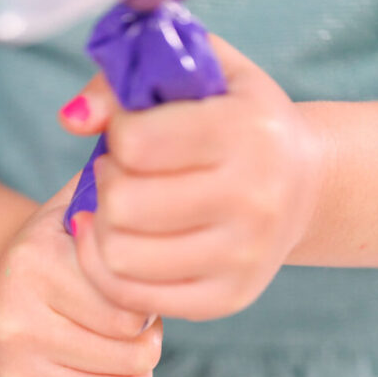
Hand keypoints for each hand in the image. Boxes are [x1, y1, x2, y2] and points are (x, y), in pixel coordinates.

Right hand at [0, 179, 162, 376]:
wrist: (6, 285)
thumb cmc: (66, 251)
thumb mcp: (84, 206)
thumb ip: (116, 185)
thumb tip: (129, 153)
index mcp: (34, 266)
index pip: (131, 309)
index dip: (145, 303)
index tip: (126, 289)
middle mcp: (15, 324)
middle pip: (135, 358)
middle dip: (145, 341)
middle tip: (123, 326)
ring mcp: (14, 375)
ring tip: (114, 351)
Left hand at [59, 37, 323, 319]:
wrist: (304, 185)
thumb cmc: (239, 122)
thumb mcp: (199, 76)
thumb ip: (127, 84)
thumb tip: (73, 119)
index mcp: (247, 132)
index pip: (136, 143)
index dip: (116, 136)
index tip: (130, 137)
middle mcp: (253, 199)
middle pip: (123, 206)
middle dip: (107, 186)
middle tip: (120, 176)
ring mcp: (242, 257)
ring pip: (121, 257)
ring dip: (104, 231)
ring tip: (121, 210)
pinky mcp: (227, 299)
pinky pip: (134, 298)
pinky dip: (110, 272)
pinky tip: (121, 245)